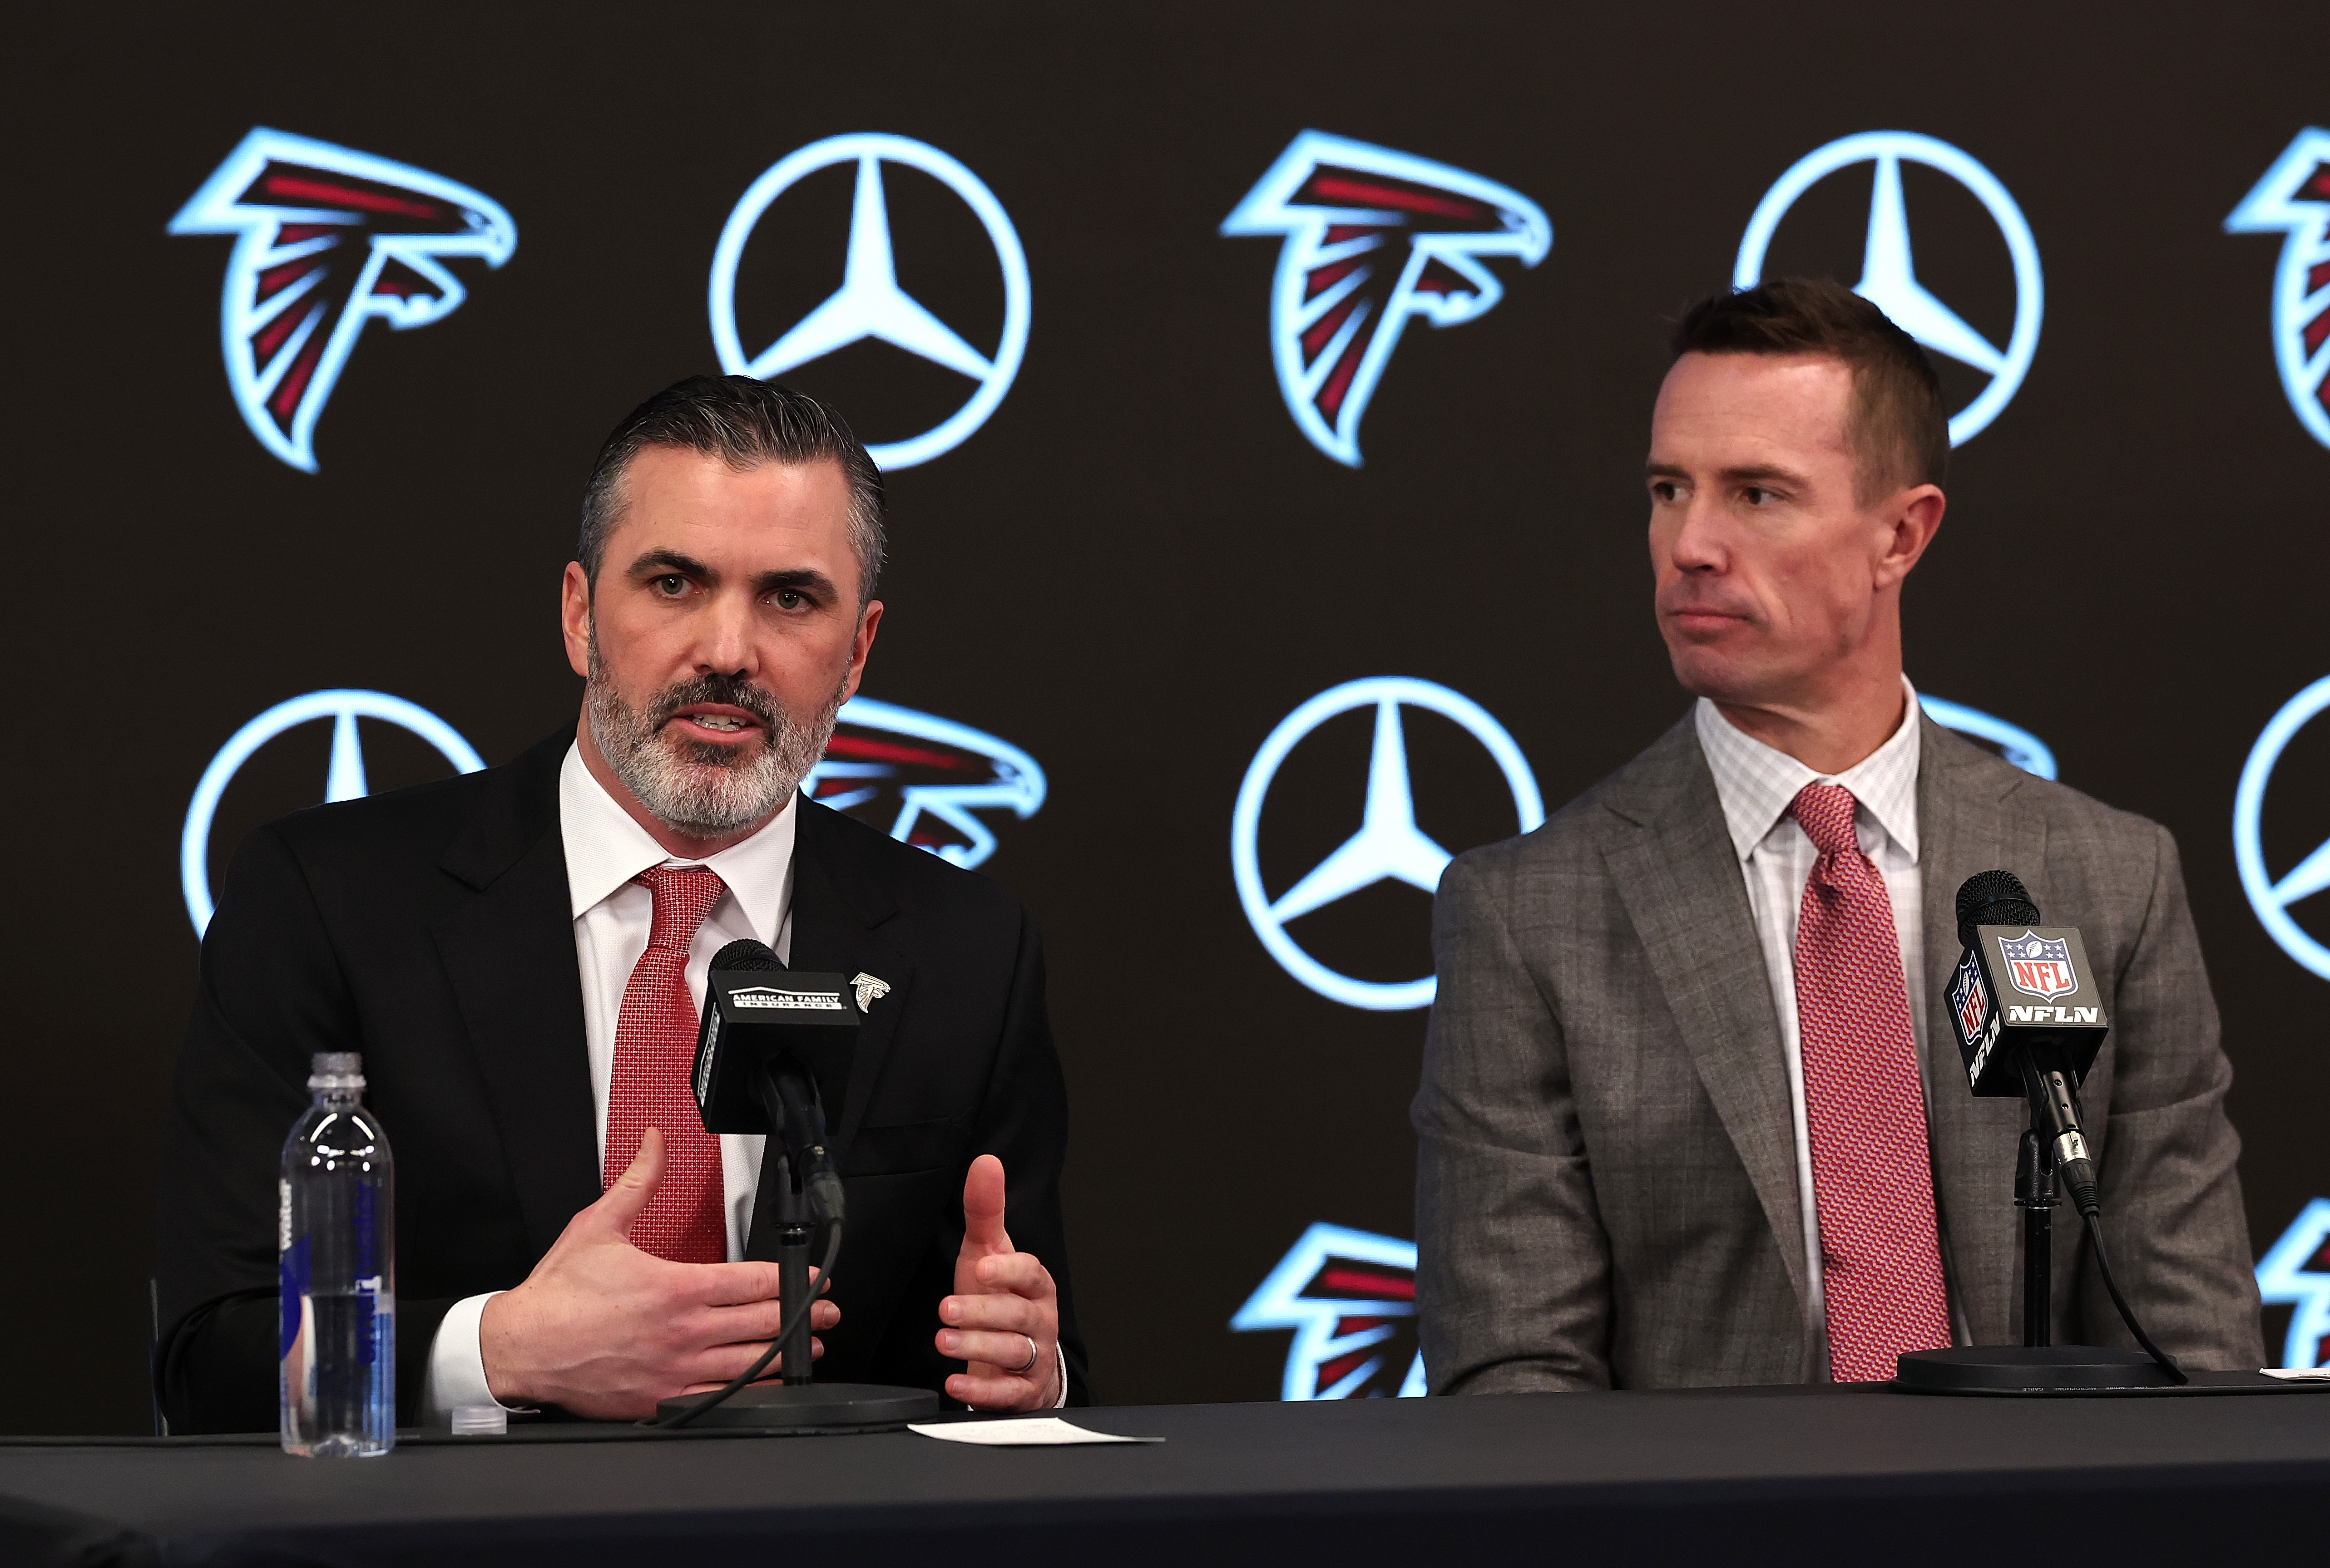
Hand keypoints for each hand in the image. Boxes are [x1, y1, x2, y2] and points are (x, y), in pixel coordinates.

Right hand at [478, 1128, 839, 1418]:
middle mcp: (681, 1331)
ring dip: (786, 1354)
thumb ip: (638, 1182)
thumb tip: (654, 1142)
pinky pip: (718, 1397)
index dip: (791, 1279)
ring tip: (812, 1346)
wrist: (521, 1348)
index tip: (814, 1278)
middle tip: (829, 1311)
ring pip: (747, 1364)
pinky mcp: (659, 1400)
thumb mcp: (598, 1226)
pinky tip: (766, 1383)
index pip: (751, 1281)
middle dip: (803, 1316)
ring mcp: (673, 1370)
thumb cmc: (557, 1294)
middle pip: (760, 1323)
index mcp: (673, 1287)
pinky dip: (750, 1390)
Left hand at [936, 1154, 1061, 1409]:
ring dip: (977, 1349)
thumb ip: (986, 1211)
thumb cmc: (1001, 1298)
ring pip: (1014, 1353)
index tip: (982, 1268)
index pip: (1031, 1273)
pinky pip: (1009, 1395)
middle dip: (983, 1312)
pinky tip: (957, 1385)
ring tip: (944, 1343)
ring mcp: (1035, 1356)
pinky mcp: (1024, 1391)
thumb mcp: (989, 1253)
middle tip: (948, 1310)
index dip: (1009, 1271)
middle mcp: (1040, 1319)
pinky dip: (983, 1391)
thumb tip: (986, 1163)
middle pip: (1018, 1315)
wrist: (1019, 1357)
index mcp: (1035, 1284)